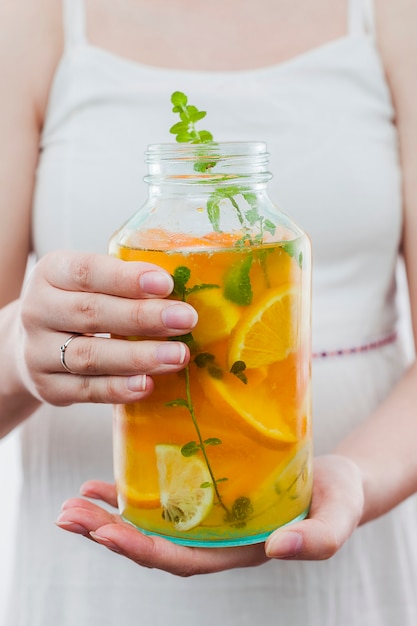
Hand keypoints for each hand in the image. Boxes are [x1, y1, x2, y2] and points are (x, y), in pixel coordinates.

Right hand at [18, 250, 196, 404]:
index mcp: (51, 273)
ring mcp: (37, 352)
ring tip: (177, 355)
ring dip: (138, 357)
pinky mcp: (47, 388)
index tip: (167, 284)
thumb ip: (125, 283)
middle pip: (91, 313)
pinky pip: (86, 390)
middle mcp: (37, 310)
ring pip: (89, 356)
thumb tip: (181, 291)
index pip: (88, 272)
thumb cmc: (79, 303)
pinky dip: (118, 389)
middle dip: (143, 317)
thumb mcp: (90, 282)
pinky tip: (147, 384)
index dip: (127, 278)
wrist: (33, 344)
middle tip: (186, 319)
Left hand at [56, 455, 364, 574]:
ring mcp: (205, 517)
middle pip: (153, 542)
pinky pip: (161, 496)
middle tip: (69, 516)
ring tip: (72, 504)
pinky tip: (102, 484)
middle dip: (109, 533)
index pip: (181, 559)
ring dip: (108, 515)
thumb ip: (316, 539)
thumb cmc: (337, 499)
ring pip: (150, 522)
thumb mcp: (337, 518)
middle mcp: (213, 538)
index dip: (143, 549)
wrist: (334, 480)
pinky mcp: (204, 493)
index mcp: (236, 550)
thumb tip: (279, 548)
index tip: (107, 532)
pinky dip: (129, 493)